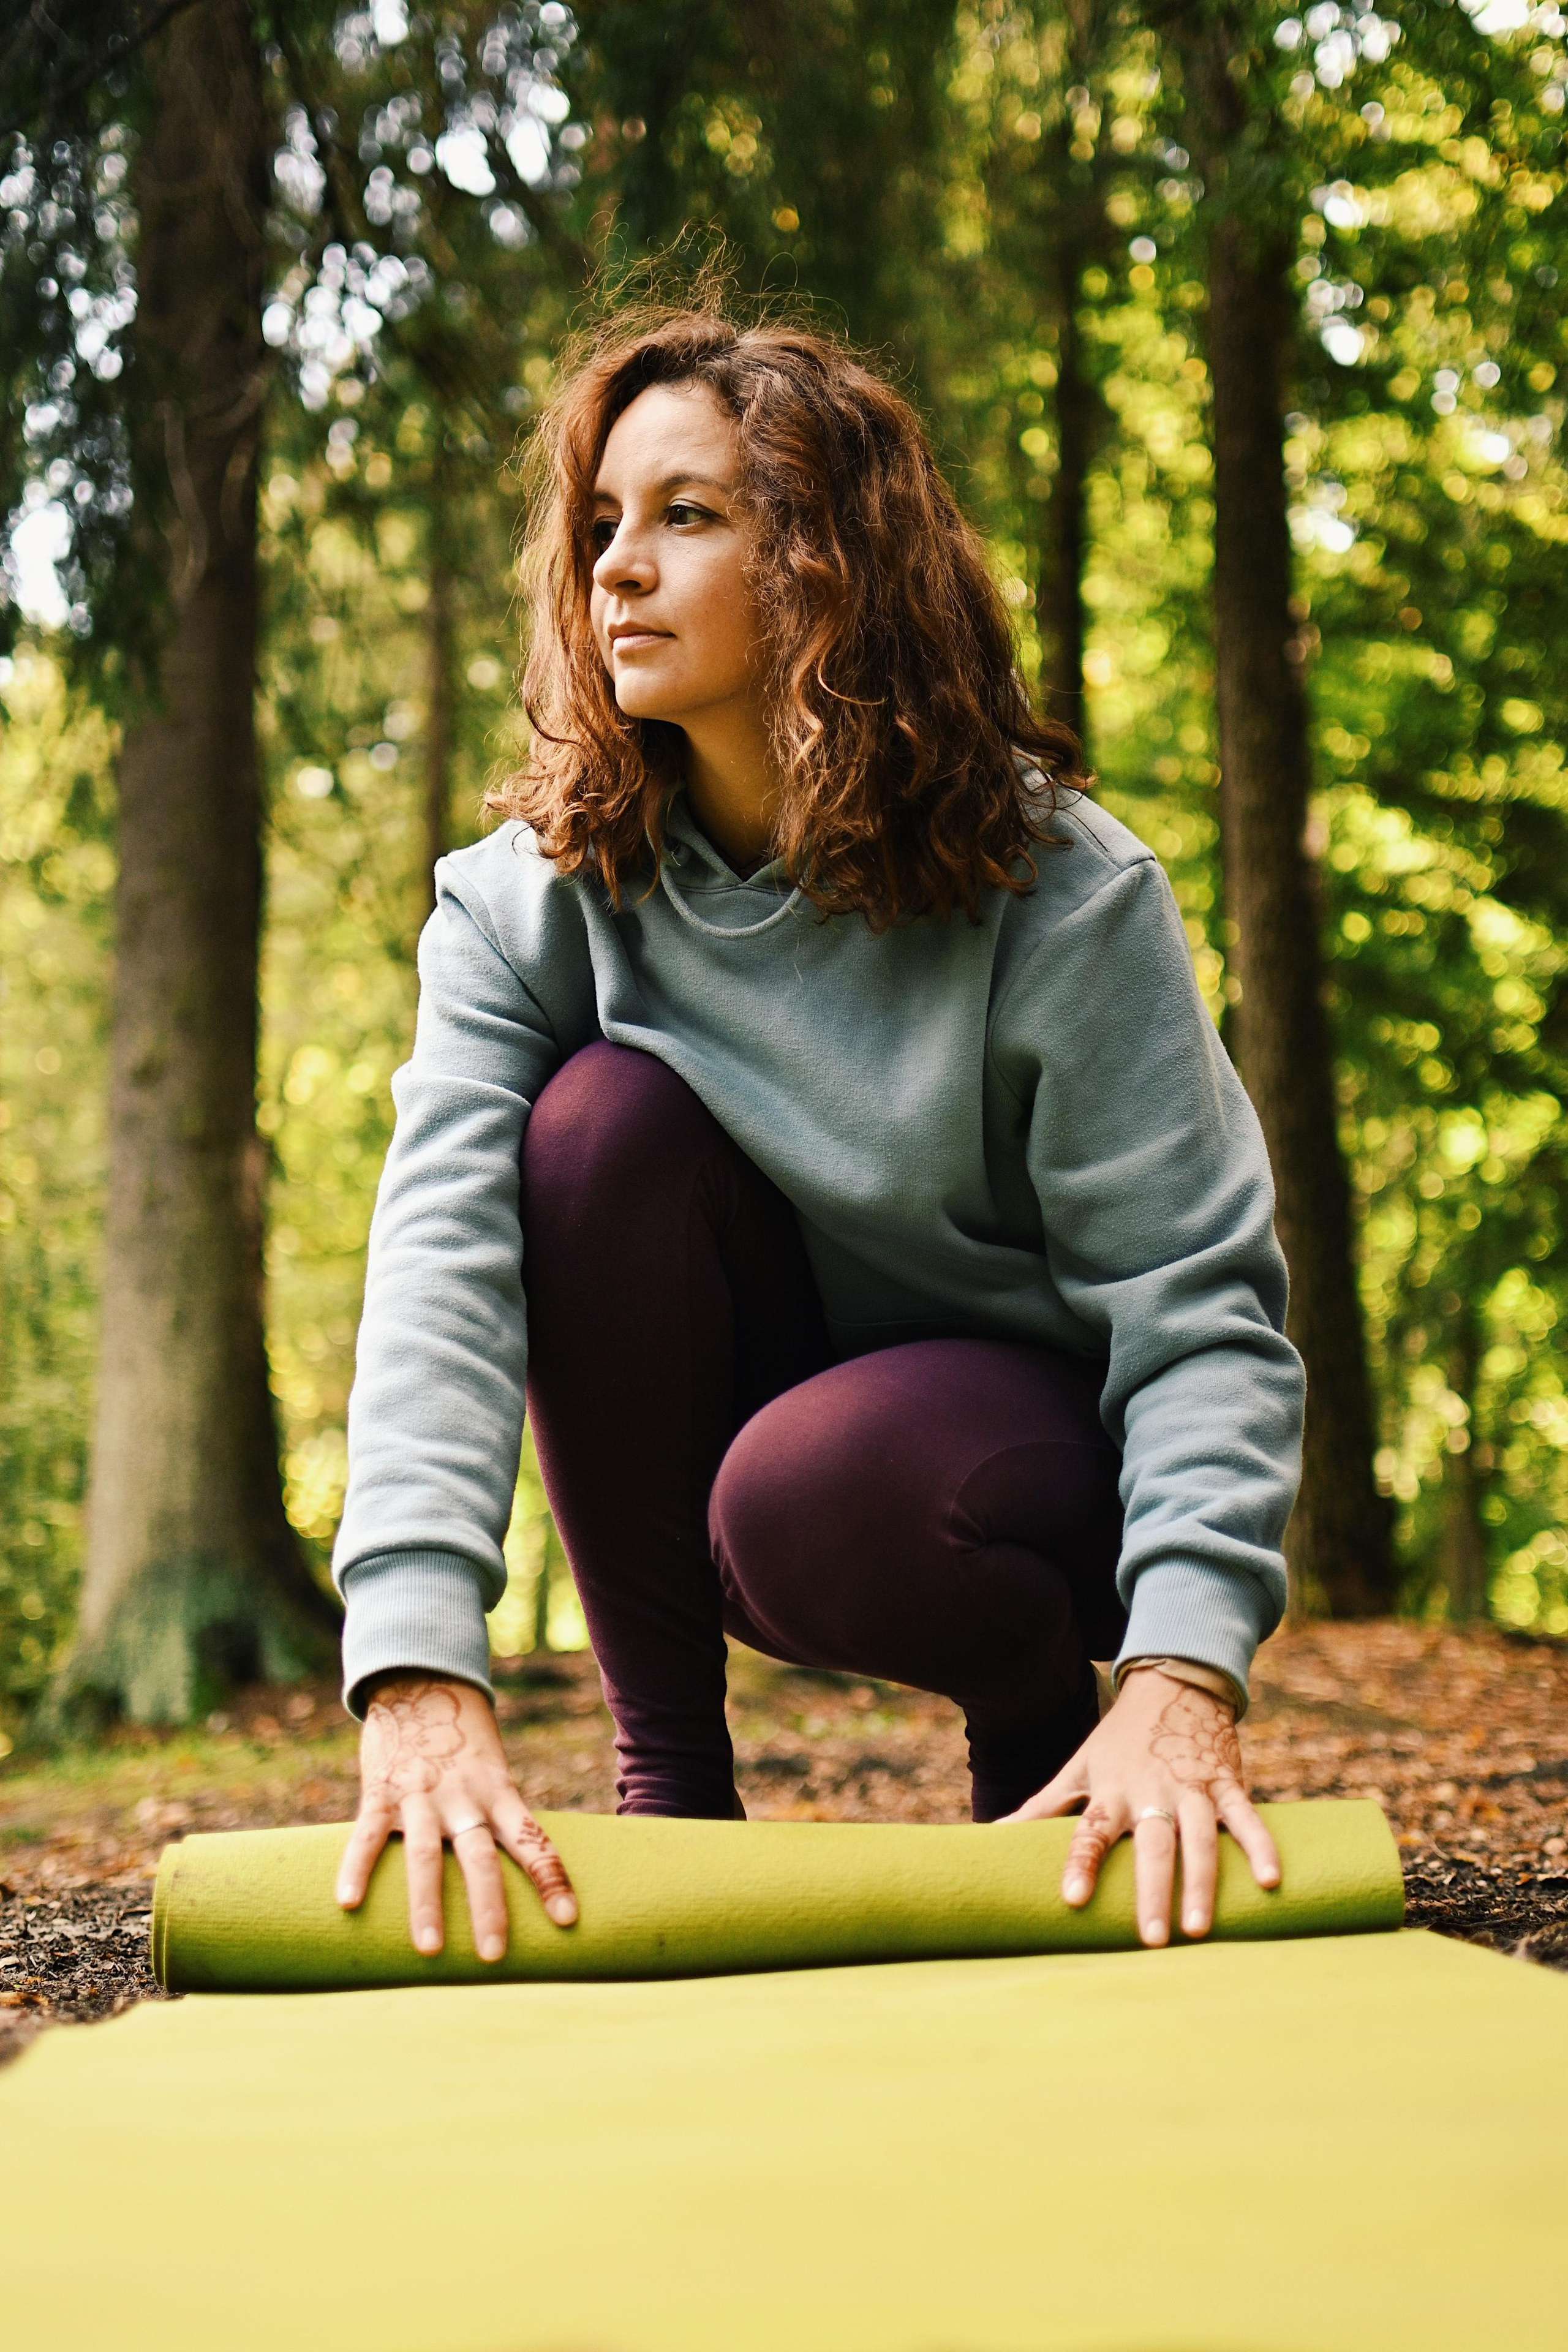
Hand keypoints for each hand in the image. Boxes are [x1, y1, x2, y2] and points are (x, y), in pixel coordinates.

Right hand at [334, 1673, 577, 1959]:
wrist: (421, 1682)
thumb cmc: (463, 1743)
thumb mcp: (491, 1774)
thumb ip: (495, 1819)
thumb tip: (512, 1875)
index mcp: (498, 1794)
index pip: (532, 1840)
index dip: (550, 1878)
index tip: (568, 1919)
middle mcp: (463, 1798)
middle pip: (481, 1858)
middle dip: (488, 1908)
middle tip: (494, 1956)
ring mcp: (421, 1796)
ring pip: (426, 1857)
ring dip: (427, 1904)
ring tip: (429, 1950)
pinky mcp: (380, 1792)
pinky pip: (368, 1836)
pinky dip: (357, 1869)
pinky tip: (348, 1903)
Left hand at [1001, 1667, 1279, 1948]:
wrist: (1174, 1683)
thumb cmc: (1119, 1739)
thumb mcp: (1079, 1767)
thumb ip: (1043, 1806)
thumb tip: (993, 1834)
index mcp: (1112, 1790)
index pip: (1091, 1831)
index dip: (1082, 1863)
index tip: (1072, 1899)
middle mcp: (1152, 1791)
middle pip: (1152, 1845)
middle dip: (1152, 1891)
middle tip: (1150, 1939)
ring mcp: (1193, 1787)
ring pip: (1200, 1838)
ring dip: (1202, 1883)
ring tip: (1200, 1929)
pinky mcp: (1227, 1783)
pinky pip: (1247, 1819)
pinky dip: (1260, 1847)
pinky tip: (1270, 1882)